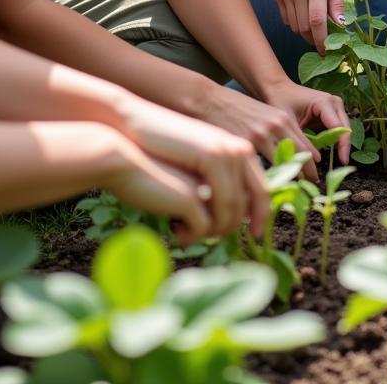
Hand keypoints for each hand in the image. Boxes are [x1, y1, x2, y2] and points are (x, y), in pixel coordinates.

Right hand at [117, 97, 268, 236]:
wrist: (124, 145)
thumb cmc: (156, 157)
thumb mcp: (194, 164)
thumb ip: (216, 180)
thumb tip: (234, 212)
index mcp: (234, 146)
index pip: (261, 186)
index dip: (262, 213)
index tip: (255, 234)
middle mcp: (232, 151)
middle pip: (250, 204)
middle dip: (234, 228)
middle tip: (212, 240)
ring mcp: (217, 166)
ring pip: (230, 216)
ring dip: (211, 233)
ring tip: (187, 234)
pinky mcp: (197, 183)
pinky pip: (206, 224)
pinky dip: (194, 235)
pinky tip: (177, 232)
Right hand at [197, 85, 330, 181]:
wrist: (209, 100)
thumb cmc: (236, 109)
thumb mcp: (263, 114)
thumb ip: (277, 133)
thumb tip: (289, 159)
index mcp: (283, 119)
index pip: (306, 147)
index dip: (311, 166)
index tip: (313, 179)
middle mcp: (275, 126)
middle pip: (299, 157)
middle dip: (306, 176)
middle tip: (307, 191)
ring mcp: (260, 136)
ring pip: (280, 166)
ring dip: (284, 182)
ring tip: (285, 196)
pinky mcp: (243, 144)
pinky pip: (258, 169)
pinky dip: (261, 181)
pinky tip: (260, 190)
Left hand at [261, 80, 351, 164]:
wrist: (278, 88)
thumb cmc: (281, 101)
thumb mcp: (290, 123)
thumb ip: (302, 141)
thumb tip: (311, 161)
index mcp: (325, 103)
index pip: (339, 128)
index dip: (342, 146)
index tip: (342, 162)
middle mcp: (334, 103)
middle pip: (345, 128)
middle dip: (343, 147)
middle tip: (341, 165)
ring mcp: (334, 106)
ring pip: (343, 129)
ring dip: (339, 144)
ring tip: (335, 161)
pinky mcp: (332, 111)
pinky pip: (336, 128)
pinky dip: (332, 140)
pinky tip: (326, 151)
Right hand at [274, 0, 344, 51]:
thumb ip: (337, 2)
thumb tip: (341, 25)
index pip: (318, 21)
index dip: (323, 40)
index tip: (328, 51)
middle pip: (305, 28)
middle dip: (314, 39)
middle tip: (324, 41)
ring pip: (295, 27)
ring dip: (305, 32)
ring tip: (315, 27)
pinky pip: (287, 19)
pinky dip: (296, 23)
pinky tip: (304, 14)